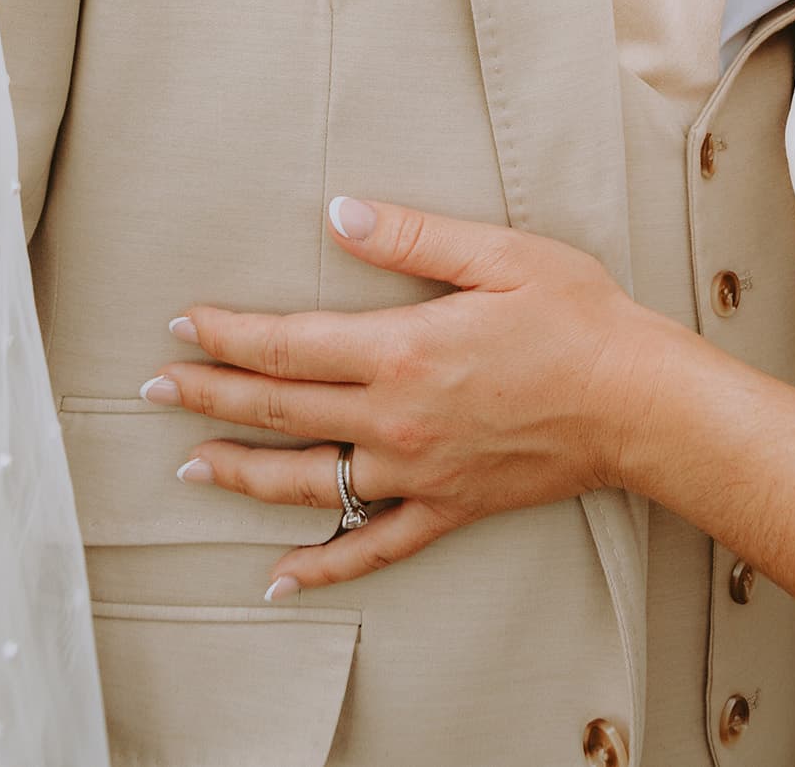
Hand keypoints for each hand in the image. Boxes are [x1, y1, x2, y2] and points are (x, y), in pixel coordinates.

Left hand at [146, 198, 659, 596]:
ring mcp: (417, 473)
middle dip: (209, 397)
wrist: (639, 402)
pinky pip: (370, 547)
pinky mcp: (446, 508)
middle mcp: (396, 419)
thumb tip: (339, 214)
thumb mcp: (501, 255)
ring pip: (305, 484)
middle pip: (280, 412)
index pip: (289, 345)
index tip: (182, 322)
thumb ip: (414, 236)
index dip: (227, 334)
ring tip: (190, 464)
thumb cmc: (579, 316)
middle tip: (155, 387)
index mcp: (404, 349)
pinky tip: (280, 580)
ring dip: (240, 472)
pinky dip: (321, 569)